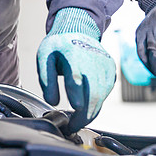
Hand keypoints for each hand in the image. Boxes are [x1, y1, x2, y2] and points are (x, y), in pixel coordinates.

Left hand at [36, 8, 115, 132]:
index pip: (77, 79)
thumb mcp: (44, 57)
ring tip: (78, 120)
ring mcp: (105, 65)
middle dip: (84, 116)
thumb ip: (46, 79)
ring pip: (101, 97)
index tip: (71, 117)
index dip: (76, 99)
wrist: (79, 28)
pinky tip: (86, 105)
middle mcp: (93, 60)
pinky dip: (97, 102)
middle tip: (72, 127)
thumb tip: (52, 101)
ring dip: (91, 112)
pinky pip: (106, 92)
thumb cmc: (60, 44)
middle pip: (93, 94)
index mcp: (74, 54)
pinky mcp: (111, 70)